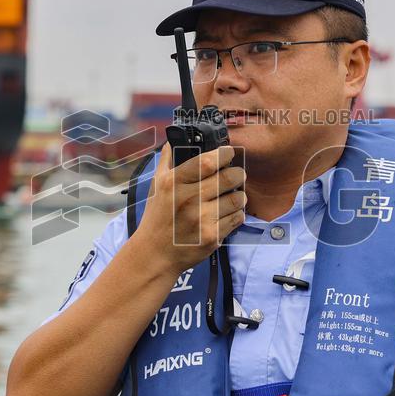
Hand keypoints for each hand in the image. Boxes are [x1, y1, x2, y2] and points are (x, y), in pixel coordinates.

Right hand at [131, 143, 246, 277]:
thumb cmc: (157, 217)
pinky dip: (236, 214)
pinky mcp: (212, 237)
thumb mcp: (157, 186)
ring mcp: (201, 219)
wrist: (155, 254)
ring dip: (240, 196)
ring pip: (237, 199)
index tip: (228, 153)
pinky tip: (227, 213)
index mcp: (174, 183)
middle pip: (229, 178)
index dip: (224, 154)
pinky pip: (237, 218)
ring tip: (233, 196)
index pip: (207, 161)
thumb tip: (174, 141)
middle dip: (238, 174)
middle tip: (237, 175)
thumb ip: (168, 161)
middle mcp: (188, 199)